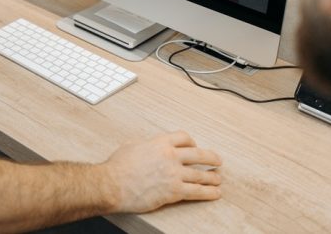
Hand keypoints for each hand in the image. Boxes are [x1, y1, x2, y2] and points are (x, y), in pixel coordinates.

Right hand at [104, 131, 221, 213]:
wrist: (112, 184)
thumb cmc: (117, 167)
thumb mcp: (130, 146)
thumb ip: (144, 144)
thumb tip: (146, 146)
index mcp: (160, 143)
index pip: (184, 138)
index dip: (192, 142)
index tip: (195, 146)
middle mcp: (170, 156)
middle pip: (199, 154)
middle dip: (211, 158)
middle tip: (217, 161)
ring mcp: (174, 174)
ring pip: (201, 174)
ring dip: (212, 177)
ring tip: (218, 179)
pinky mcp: (174, 191)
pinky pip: (197, 191)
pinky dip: (209, 193)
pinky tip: (214, 193)